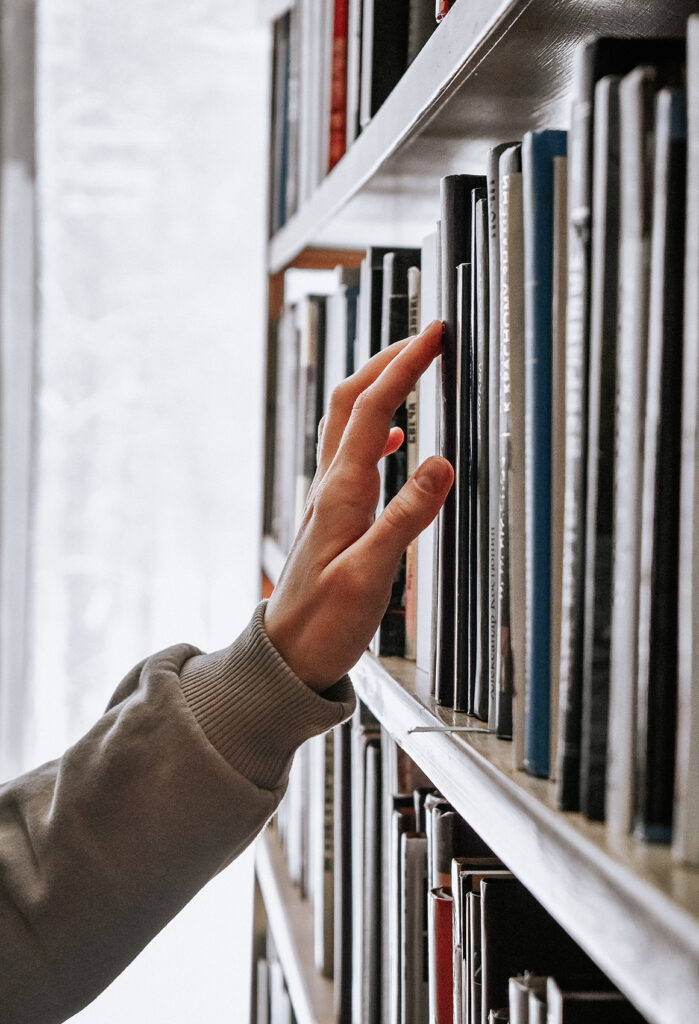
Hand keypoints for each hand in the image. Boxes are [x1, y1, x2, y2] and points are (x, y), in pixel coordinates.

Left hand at [264, 320, 453, 690]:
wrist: (287, 656)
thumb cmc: (323, 624)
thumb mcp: (371, 574)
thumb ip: (406, 518)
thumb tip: (440, 463)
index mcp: (340, 493)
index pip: (373, 409)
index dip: (403, 366)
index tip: (433, 335)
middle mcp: (330, 486)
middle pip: (352, 401)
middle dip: (388, 360)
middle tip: (425, 338)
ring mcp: (328, 498)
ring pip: (347, 422)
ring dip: (377, 387)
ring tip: (410, 369)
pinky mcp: (333, 515)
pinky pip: (350, 454)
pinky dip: (375, 430)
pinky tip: (394, 440)